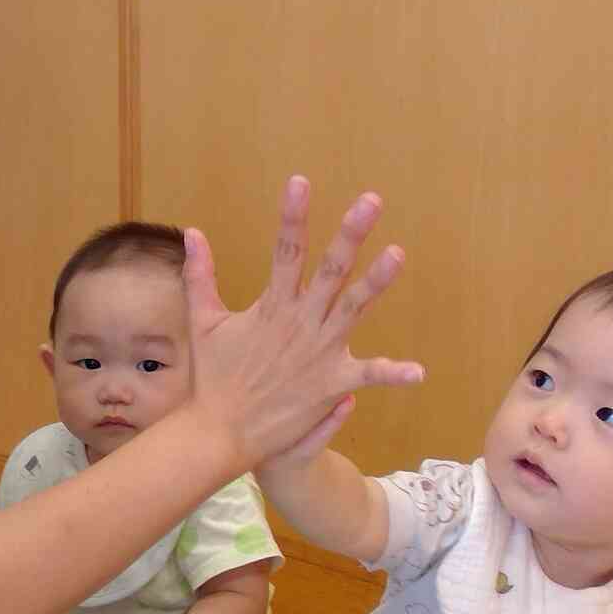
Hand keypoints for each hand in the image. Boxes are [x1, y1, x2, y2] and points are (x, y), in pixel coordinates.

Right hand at [183, 177, 424, 469]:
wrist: (220, 431)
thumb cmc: (213, 377)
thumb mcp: (204, 322)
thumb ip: (200, 275)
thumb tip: (193, 232)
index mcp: (272, 305)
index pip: (285, 250)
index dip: (293, 215)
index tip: (300, 182)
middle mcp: (299, 322)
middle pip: (330, 269)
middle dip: (350, 233)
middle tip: (371, 201)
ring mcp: (319, 351)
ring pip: (355, 308)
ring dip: (378, 281)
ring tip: (398, 254)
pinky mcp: (331, 383)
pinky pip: (367, 375)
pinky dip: (392, 373)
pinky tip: (419, 372)